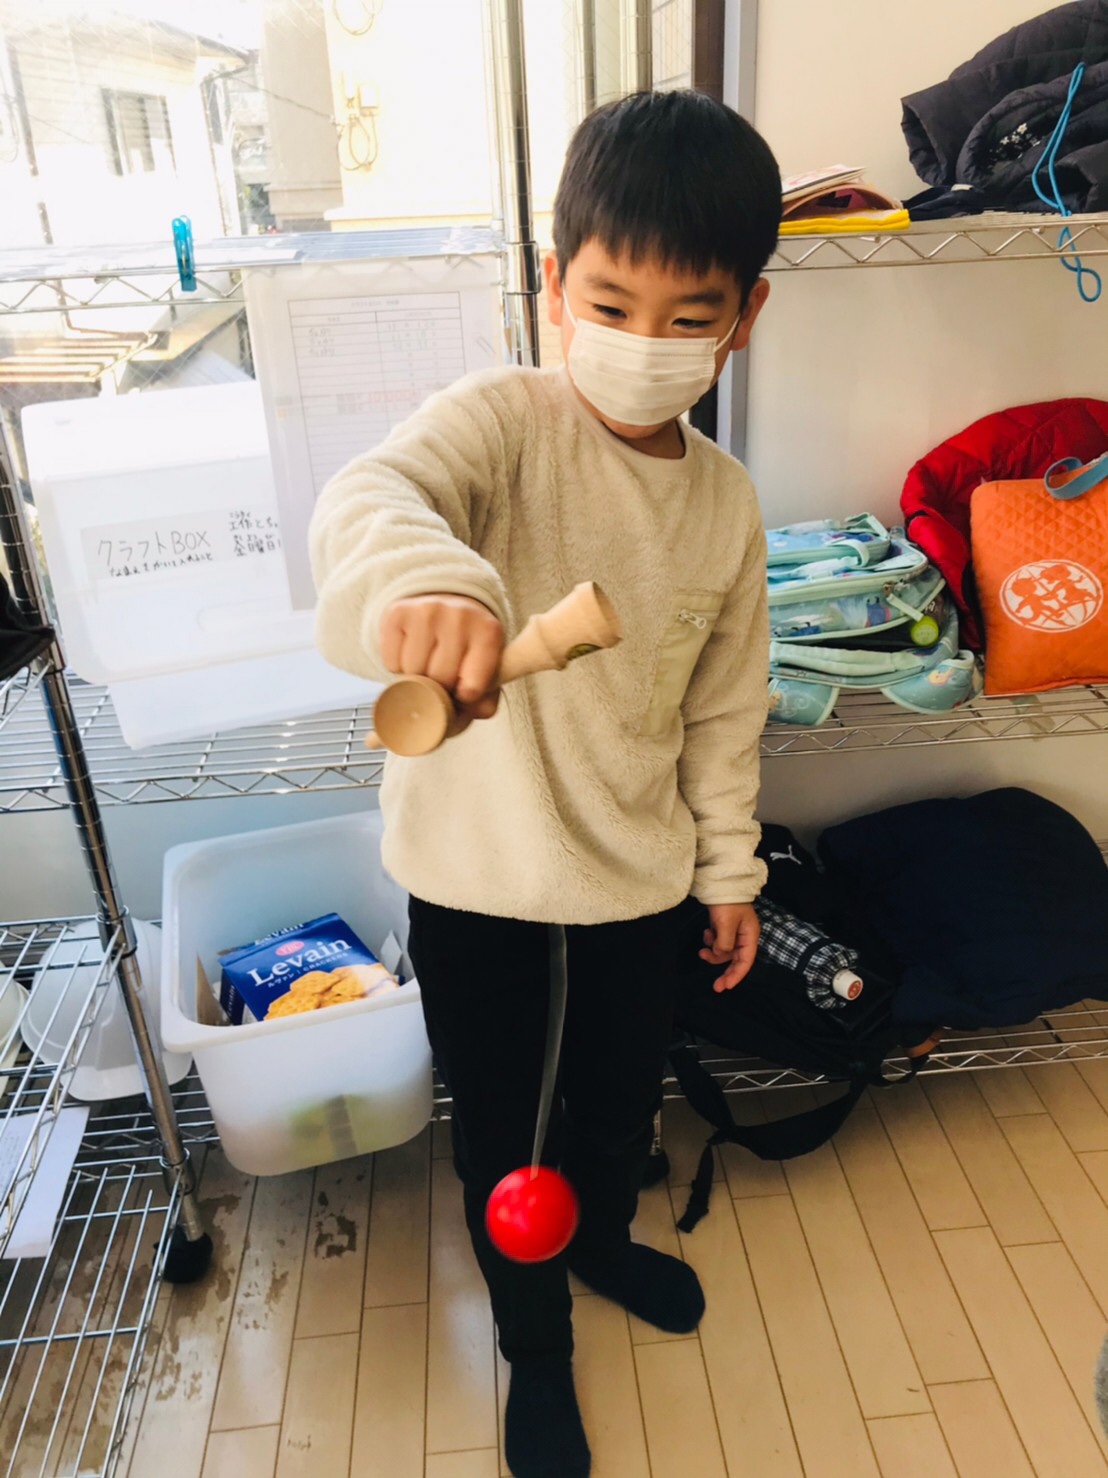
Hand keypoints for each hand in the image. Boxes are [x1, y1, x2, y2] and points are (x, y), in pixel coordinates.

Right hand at [380, 594, 504, 731]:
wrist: (446, 605)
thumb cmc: (467, 646)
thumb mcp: (487, 669)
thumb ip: (485, 700)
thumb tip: (468, 712)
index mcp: (489, 633)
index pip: (472, 688)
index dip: (463, 697)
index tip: (461, 690)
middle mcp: (460, 616)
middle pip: (440, 679)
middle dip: (438, 687)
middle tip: (441, 676)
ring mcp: (428, 611)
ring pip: (413, 671)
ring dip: (415, 678)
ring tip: (425, 664)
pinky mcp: (399, 612)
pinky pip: (391, 661)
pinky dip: (397, 666)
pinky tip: (409, 653)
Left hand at [699, 902, 759, 992]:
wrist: (719, 883)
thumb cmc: (727, 903)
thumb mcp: (726, 924)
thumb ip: (724, 944)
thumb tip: (720, 953)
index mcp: (750, 936)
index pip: (745, 962)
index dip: (737, 976)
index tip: (725, 986)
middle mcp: (744, 936)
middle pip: (735, 960)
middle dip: (725, 971)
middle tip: (715, 986)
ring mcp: (734, 931)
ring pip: (724, 951)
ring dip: (713, 952)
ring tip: (702, 948)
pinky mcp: (724, 926)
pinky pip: (718, 941)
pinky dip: (711, 941)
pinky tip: (706, 932)